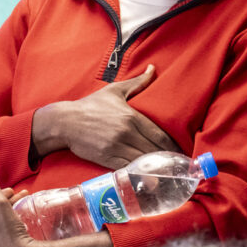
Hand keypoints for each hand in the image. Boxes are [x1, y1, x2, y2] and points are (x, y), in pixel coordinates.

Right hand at [32, 64, 180, 169]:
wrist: (65, 122)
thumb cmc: (90, 105)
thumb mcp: (114, 91)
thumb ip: (137, 82)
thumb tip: (153, 69)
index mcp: (131, 116)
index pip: (160, 135)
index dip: (173, 145)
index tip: (181, 151)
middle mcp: (126, 133)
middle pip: (155, 150)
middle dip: (168, 159)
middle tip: (178, 166)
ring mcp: (116, 147)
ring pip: (144, 161)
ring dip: (156, 168)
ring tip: (168, 173)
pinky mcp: (107, 159)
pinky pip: (128, 169)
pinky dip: (140, 173)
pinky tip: (149, 177)